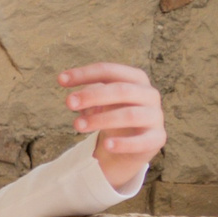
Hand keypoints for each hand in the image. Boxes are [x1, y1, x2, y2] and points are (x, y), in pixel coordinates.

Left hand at [62, 63, 165, 190]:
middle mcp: (149, 94)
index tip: (60, 80)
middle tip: (68, 103)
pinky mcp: (157, 138)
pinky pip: (142, 141)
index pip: (110, 71)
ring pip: (129, 115)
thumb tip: (76, 97)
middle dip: (93, 96)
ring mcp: (155, 116)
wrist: (130, 144)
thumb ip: (90, 94)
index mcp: (135, 79)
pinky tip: (107, 145)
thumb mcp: (100, 101)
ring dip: (101, 119)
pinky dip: (124, 143)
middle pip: (122, 90)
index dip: (85, 73)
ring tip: (76, 125)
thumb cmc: (112, 114)